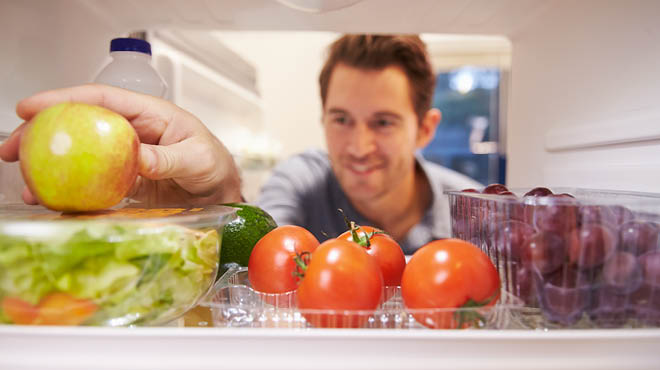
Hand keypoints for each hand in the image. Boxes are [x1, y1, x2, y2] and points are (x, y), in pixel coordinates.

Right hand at [0, 84, 241, 206]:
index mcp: (147, 114)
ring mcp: (123, 157)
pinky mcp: (122, 182)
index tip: (31, 107)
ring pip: (78, 154)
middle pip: (79, 125)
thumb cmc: (214, 164)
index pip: (100, 100)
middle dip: (42, 133)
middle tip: (10, 148)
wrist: (219, 192)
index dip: (64, 99)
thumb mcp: (198, 158)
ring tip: (26, 183)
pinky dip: (70, 191)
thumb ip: (169, 158)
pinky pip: (90, 183)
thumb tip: (139, 158)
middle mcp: (130, 132)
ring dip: (49, 167)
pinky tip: (53, 201)